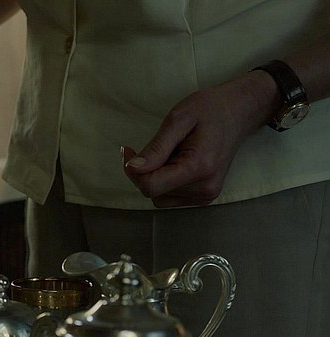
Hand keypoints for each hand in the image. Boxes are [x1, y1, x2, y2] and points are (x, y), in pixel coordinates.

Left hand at [122, 72, 278, 207]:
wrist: (240, 112)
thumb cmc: (210, 109)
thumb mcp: (178, 119)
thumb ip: (156, 147)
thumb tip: (133, 168)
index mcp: (198, 169)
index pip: (150, 186)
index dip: (132, 170)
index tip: (127, 149)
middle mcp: (204, 188)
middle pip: (153, 192)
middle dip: (145, 171)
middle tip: (156, 145)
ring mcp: (206, 195)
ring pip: (159, 196)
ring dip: (155, 176)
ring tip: (173, 152)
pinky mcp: (204, 196)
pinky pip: (170, 196)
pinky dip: (165, 181)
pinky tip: (177, 162)